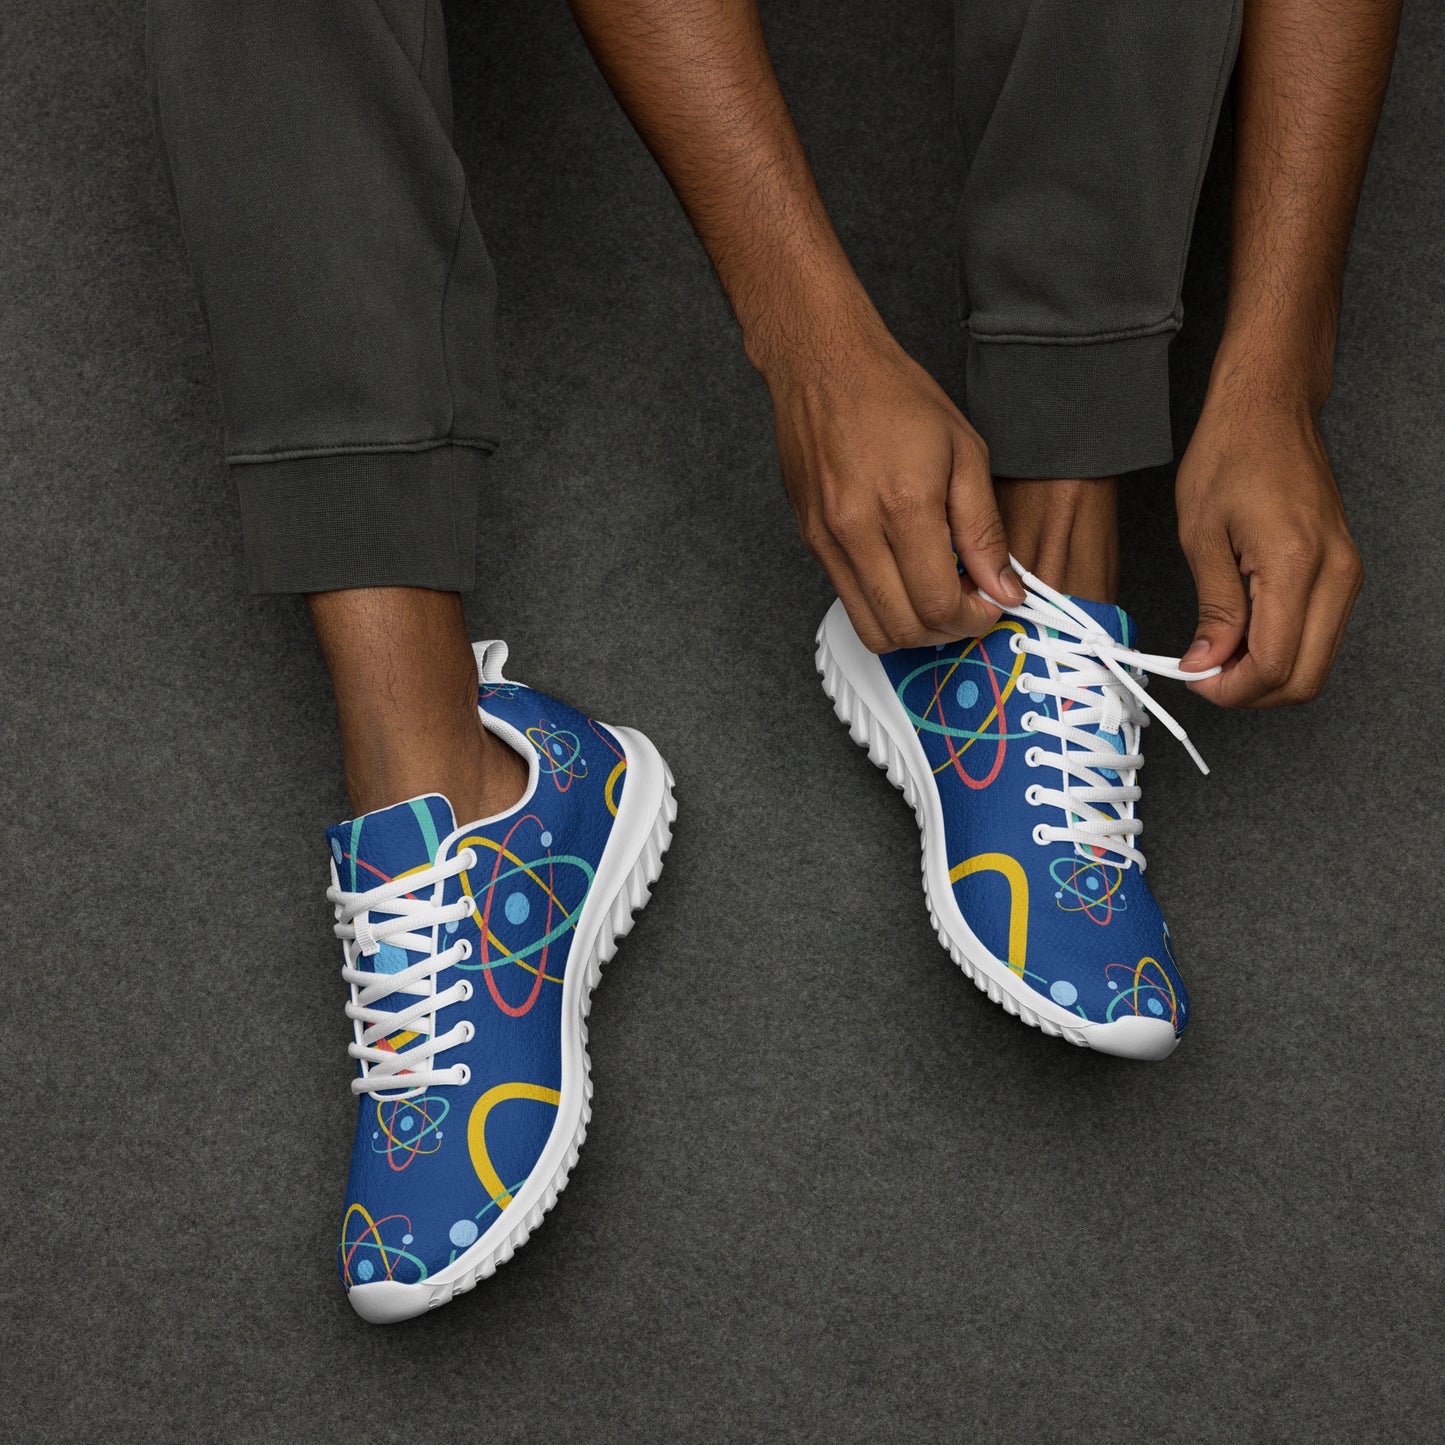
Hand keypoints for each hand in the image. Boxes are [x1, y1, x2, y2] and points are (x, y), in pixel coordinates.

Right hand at [760, 309, 1023, 652]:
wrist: (823, 365)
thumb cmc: (894, 396)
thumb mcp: (965, 453)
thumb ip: (984, 530)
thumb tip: (1004, 589)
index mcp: (904, 506)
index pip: (939, 603)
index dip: (973, 618)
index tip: (990, 604)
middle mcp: (857, 531)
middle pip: (904, 629)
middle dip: (946, 631)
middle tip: (968, 605)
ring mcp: (827, 540)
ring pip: (871, 628)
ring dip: (912, 629)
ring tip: (936, 595)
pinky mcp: (811, 541)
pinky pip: (848, 600)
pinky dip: (883, 605)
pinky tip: (905, 576)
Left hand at [1176, 385, 1363, 707]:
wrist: (1270, 408)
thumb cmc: (1231, 454)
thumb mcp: (1201, 536)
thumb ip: (1214, 609)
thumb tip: (1208, 662)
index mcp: (1297, 565)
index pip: (1275, 665)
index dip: (1231, 688)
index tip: (1193, 679)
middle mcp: (1336, 574)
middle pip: (1306, 678)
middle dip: (1251, 691)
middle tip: (1204, 674)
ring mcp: (1347, 572)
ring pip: (1317, 662)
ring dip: (1267, 673)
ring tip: (1217, 652)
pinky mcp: (1343, 569)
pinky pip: (1320, 633)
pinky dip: (1282, 648)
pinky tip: (1243, 633)